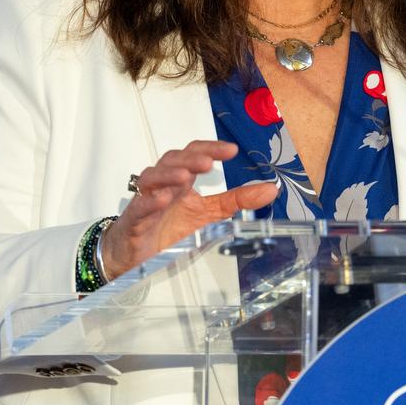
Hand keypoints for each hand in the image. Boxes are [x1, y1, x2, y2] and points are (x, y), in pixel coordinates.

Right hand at [101, 140, 278, 277]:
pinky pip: (138, 208)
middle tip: (208, 163)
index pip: (193, 155)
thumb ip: (237, 200)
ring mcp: (146, 202)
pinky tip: (162, 200)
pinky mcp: (133, 223)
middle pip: (172, 161)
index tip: (232, 150)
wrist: (135, 255)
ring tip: (185, 177)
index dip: (210, 149)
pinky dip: (149, 203)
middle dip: (190, 159)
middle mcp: (163, 186)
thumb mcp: (209, 214)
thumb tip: (271, 189)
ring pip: (150, 179)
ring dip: (167, 175)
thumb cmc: (169, 228)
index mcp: (182, 181)